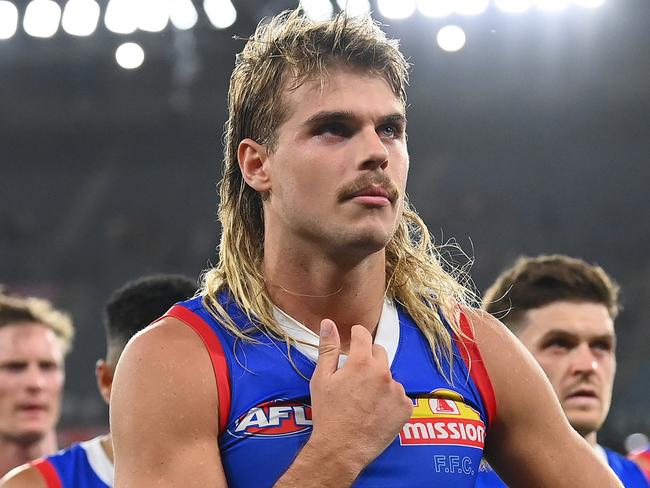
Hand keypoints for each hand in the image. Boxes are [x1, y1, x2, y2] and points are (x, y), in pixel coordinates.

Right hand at [309, 319, 412, 470]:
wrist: (341, 449)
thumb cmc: (328, 413)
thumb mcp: (322, 378)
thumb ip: (328, 348)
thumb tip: (328, 323)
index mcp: (361, 362)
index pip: (363, 335)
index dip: (356, 335)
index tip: (353, 340)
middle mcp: (383, 373)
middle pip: (379, 353)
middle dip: (368, 359)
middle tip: (355, 377)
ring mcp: (397, 391)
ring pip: (389, 376)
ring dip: (379, 381)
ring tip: (364, 400)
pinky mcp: (406, 408)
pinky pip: (399, 396)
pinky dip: (390, 400)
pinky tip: (376, 411)